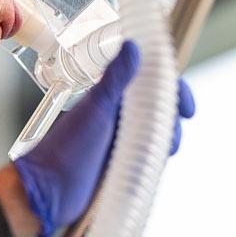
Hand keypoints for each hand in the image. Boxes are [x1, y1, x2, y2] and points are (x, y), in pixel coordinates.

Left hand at [10, 44, 196, 236]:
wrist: (48, 191)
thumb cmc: (67, 149)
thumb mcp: (96, 110)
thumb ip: (115, 79)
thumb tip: (132, 45)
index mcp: (110, 96)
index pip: (151, 82)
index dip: (173, 90)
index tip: (187, 107)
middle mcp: (116, 114)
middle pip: (158, 108)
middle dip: (172, 120)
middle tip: (170, 136)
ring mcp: (118, 139)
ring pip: (155, 132)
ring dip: (166, 139)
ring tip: (163, 151)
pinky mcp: (119, 162)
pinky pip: (147, 154)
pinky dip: (155, 156)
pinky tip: (154, 163)